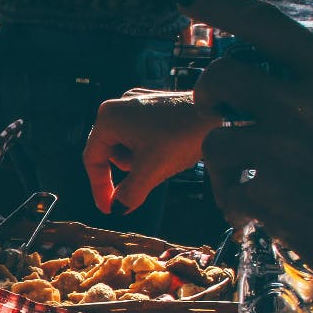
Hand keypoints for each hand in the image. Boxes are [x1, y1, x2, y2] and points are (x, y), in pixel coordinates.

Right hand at [84, 89, 218, 213]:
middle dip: (129, 170)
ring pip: (127, 145)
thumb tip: (117, 209)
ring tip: (165, 157)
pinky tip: (170, 149)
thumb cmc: (183, 134)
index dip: (99, 187)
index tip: (108, 207)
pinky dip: (152, 149)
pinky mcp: (154, 106)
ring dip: (142, 160)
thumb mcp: (151, 170)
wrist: (220, 113)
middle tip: (149, 175)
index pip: (92, 159)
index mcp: (109, 117)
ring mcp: (137, 103)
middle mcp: (119, 105)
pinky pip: (142, 135)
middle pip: (110, 152)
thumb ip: (129, 193)